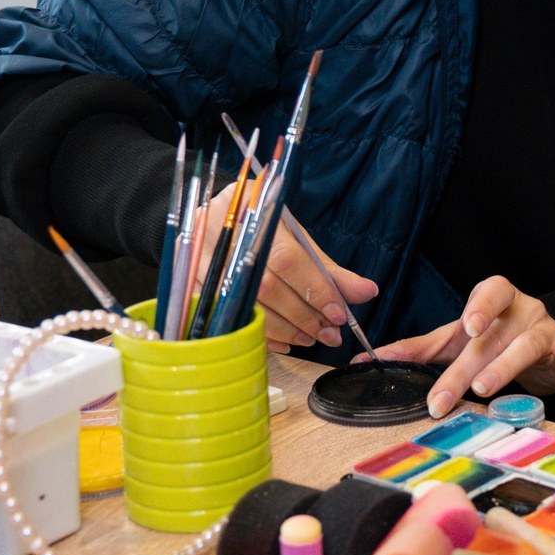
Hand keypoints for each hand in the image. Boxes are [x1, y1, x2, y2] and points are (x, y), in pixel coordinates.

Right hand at [189, 186, 378, 354]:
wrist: (215, 218)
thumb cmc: (261, 227)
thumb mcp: (295, 237)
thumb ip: (328, 268)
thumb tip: (366, 292)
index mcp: (252, 212)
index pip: (287, 259)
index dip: (314, 289)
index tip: (339, 314)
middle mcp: (220, 235)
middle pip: (265, 287)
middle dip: (303, 316)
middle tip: (328, 334)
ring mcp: (198, 261)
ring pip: (245, 306)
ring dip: (284, 329)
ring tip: (310, 338)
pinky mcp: (188, 284)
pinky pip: (227, 318)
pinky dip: (259, 334)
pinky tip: (282, 342)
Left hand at [377, 276, 554, 416]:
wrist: (541, 347)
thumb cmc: (493, 338)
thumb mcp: (456, 339)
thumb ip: (419, 349)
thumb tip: (368, 360)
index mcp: (496, 297)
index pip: (489, 292)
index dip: (480, 306)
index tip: (468, 326)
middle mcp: (522, 309)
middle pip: (495, 336)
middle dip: (467, 367)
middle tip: (442, 397)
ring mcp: (545, 329)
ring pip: (528, 345)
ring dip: (506, 367)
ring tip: (484, 389)